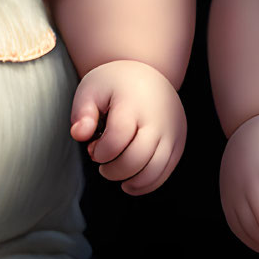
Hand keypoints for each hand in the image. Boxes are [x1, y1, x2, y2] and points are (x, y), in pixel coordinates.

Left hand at [69, 59, 186, 194]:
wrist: (148, 75)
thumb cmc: (115, 85)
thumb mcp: (91, 89)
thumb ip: (81, 113)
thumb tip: (79, 135)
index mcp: (133, 102)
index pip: (117, 137)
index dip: (101, 152)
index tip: (93, 149)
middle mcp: (157, 118)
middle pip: (138, 157)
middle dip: (114, 170)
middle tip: (102, 165)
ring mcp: (172, 131)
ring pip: (154, 170)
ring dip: (131, 181)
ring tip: (115, 173)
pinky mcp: (178, 142)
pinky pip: (165, 172)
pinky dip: (146, 184)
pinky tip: (130, 182)